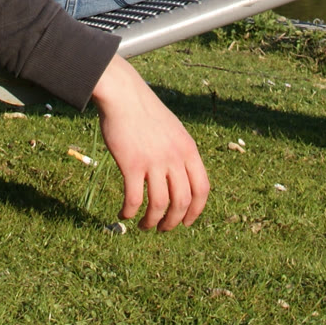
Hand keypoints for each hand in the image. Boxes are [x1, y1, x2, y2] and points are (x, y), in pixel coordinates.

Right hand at [90, 53, 209, 230]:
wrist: (123, 95)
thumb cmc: (145, 113)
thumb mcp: (173, 130)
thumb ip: (179, 153)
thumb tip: (181, 180)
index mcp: (188, 149)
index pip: (202, 189)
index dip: (196, 211)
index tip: (186, 222)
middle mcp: (174, 157)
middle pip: (182, 201)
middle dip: (174, 222)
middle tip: (163, 229)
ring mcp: (154, 161)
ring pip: (159, 205)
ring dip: (152, 222)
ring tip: (144, 226)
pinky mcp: (131, 164)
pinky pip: (134, 199)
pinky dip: (130, 212)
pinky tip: (124, 214)